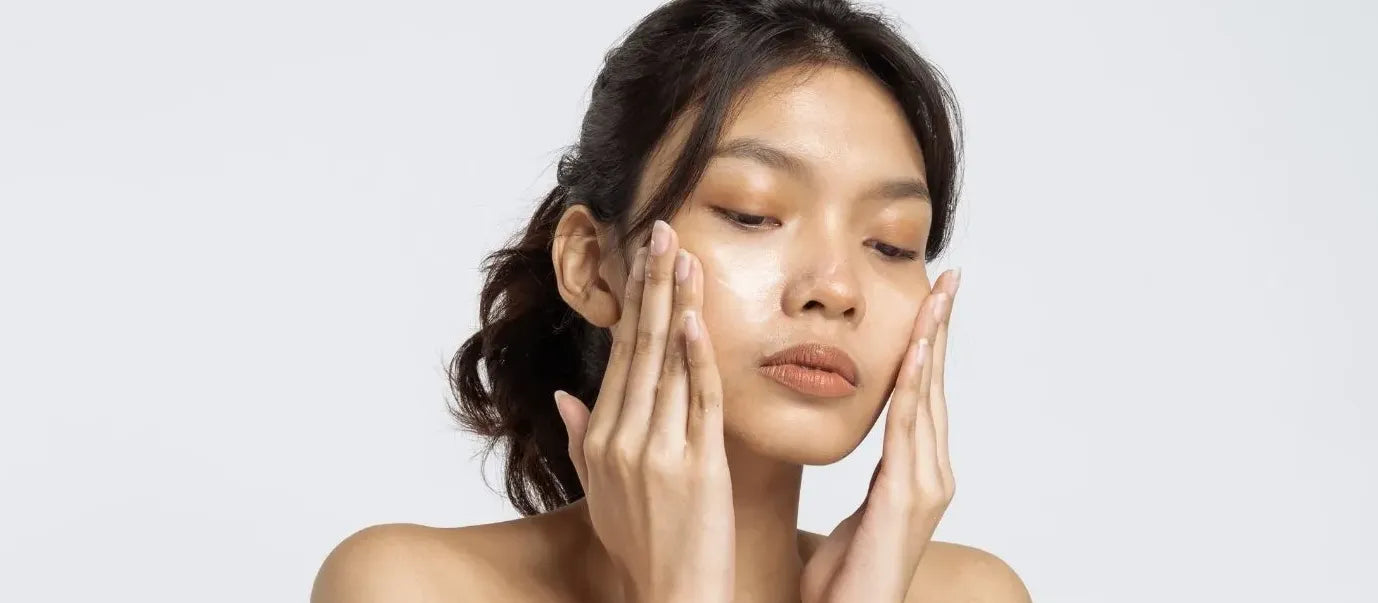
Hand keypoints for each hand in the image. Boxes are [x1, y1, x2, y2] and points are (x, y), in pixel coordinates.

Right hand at [553, 220, 734, 602]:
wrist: (671, 595)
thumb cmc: (641, 547)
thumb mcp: (600, 493)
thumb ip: (582, 441)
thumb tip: (565, 396)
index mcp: (602, 439)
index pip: (619, 356)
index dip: (632, 304)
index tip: (642, 260)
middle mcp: (622, 438)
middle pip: (638, 346)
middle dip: (650, 284)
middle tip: (661, 230)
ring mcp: (656, 450)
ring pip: (666, 362)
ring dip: (675, 303)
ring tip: (683, 254)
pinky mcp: (695, 465)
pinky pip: (697, 400)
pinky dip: (696, 357)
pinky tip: (695, 318)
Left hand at [799, 269, 961, 602]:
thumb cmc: (844, 579)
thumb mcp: (854, 515)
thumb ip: (864, 477)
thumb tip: (848, 445)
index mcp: (914, 473)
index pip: (921, 394)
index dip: (927, 344)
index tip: (930, 299)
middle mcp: (929, 473)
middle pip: (935, 385)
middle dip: (941, 329)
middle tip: (949, 277)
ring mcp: (925, 485)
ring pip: (928, 398)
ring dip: (932, 344)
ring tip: (938, 297)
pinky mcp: (908, 498)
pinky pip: (908, 430)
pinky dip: (913, 388)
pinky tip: (914, 354)